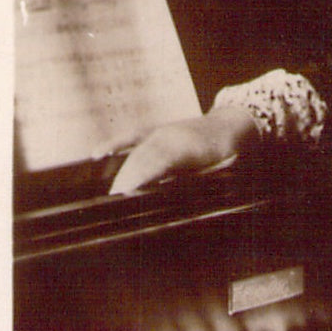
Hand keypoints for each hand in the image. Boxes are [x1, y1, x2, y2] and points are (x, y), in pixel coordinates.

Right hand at [108, 106, 259, 192]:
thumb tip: (166, 200)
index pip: (156, 165)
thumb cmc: (226, 154)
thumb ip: (191, 184)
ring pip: (137, 153)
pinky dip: (115, 144)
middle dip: (126, 182)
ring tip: (112, 194)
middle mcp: (170, 137)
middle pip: (141, 161)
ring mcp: (162, 132)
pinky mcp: (157, 131)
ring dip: (123, 174)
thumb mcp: (215, 172)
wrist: (232, 126)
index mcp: (185, 147)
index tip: (125, 194)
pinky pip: (132, 137)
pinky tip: (99, 153)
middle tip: (114, 204)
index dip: (140, 179)